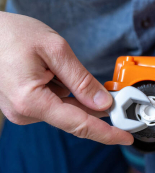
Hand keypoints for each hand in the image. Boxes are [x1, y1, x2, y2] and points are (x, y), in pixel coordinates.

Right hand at [0, 12, 132, 144]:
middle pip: (74, 116)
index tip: (125, 137)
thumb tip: (103, 102)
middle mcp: (25, 112)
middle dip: (96, 105)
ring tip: (59, 65)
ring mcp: (22, 109)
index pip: (79, 124)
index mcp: (32, 101)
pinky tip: (54, 70)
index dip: (106, 132)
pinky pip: (53, 101)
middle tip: (111, 89)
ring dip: (75, 92)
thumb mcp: (55, 50)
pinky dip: (64, 89)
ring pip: (65, 108)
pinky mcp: (22, 104)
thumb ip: (81, 79)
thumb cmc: (10, 35)